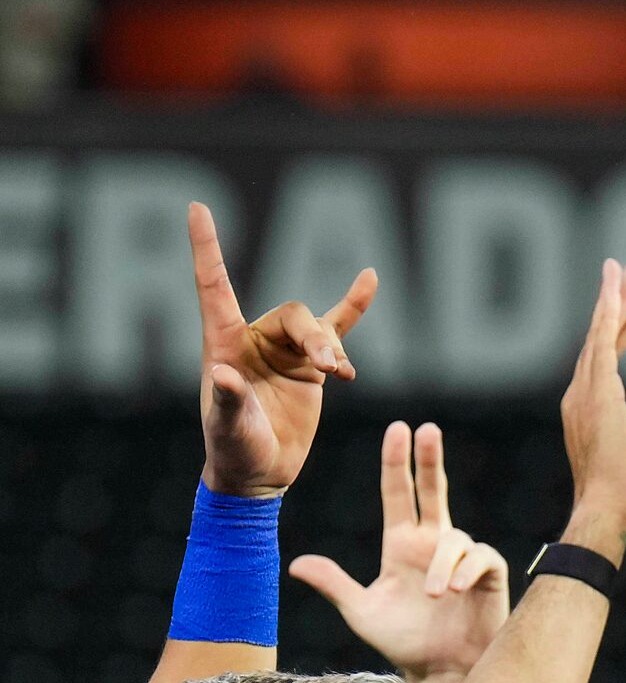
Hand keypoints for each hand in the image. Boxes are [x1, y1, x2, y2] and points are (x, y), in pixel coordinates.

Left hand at [189, 201, 373, 497]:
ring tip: (343, 377)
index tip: (198, 209)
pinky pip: (336, 327)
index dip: (207, 247)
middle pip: (293, 315)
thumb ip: (227, 401)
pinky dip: (354, 305)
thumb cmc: (235, 451)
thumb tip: (222, 375)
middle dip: (316, 338)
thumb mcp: (228, 429)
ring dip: (334, 349)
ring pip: (318, 327)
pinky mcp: (311, 365)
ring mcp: (284, 350)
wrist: (261, 473)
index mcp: (223, 344)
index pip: (214, 285)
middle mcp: (253, 339)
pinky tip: (370, 279)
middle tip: (333, 371)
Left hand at [289, 424, 508, 682]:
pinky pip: (480, 558)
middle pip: (433, 490)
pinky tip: (452, 591)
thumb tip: (296, 563)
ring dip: (441, 564)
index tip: (399, 429)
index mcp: (401, 546)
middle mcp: (432, 545)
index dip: (398, 462)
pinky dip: (464, 571)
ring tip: (432, 595)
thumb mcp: (361, 612)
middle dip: (429, 459)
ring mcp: (462, 559)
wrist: (441, 673)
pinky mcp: (490, 575)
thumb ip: (334, 584)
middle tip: (427, 429)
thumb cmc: (403, 644)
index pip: (398, 494)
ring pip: (454, 538)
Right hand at [559, 258, 625, 562]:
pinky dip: (609, 316)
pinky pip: (601, 344)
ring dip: (612, 299)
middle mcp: (578, 394)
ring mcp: (584, 391)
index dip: (619, 331)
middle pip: (597, 338)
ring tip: (625, 269)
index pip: (604, 359)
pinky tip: (619, 294)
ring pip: (598, 333)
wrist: (606, 508)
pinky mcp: (597, 392)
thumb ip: (624, 454)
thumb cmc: (620, 500)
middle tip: (625, 270)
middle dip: (613, 303)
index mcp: (586, 409)